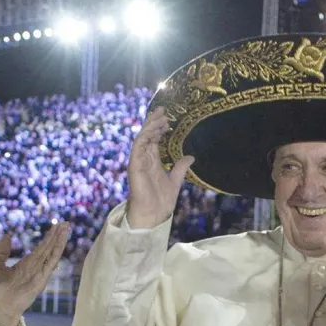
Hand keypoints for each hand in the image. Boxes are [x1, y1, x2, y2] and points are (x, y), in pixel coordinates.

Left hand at [0, 223, 71, 325]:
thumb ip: (2, 252)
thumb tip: (8, 236)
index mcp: (26, 264)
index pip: (40, 248)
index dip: (48, 237)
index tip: (55, 226)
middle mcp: (35, 267)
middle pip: (48, 248)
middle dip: (57, 235)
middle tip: (65, 222)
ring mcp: (39, 273)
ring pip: (51, 253)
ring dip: (59, 241)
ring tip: (66, 228)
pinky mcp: (41, 279)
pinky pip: (50, 263)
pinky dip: (56, 252)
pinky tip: (61, 243)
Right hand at [125, 109, 193, 228]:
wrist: (153, 215)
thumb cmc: (161, 202)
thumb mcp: (175, 181)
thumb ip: (181, 168)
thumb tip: (191, 157)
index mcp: (152, 162)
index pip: (154, 140)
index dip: (159, 128)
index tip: (168, 119)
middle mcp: (144, 159)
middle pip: (147, 135)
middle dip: (154, 122)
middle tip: (163, 110)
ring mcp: (138, 161)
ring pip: (142, 138)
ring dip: (150, 126)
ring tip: (160, 116)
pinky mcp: (134, 165)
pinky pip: (138, 147)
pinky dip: (145, 136)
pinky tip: (153, 129)